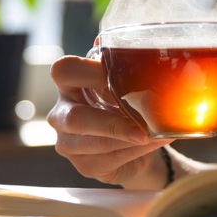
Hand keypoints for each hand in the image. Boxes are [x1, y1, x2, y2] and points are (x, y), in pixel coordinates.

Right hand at [48, 56, 172, 188]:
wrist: (136, 144)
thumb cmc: (125, 106)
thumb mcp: (124, 85)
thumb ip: (123, 69)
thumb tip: (130, 51)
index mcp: (68, 86)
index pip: (63, 71)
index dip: (89, 72)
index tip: (117, 75)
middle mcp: (61, 115)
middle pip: (75, 119)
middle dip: (112, 124)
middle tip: (142, 127)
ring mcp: (68, 143)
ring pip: (97, 143)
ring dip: (129, 139)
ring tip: (156, 133)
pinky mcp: (84, 165)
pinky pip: (110, 159)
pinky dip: (136, 151)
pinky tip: (153, 142)